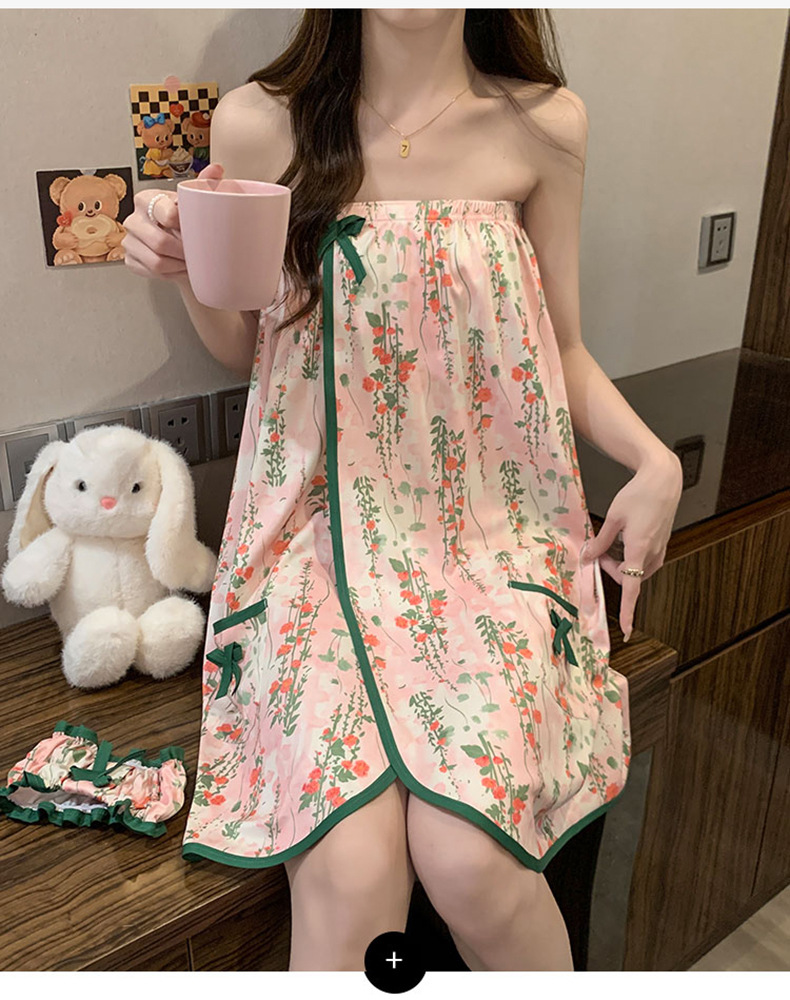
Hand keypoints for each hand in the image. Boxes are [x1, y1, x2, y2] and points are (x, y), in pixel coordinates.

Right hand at [120, 162, 223, 282]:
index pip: (166, 214)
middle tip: (197, 254)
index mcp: (148, 199)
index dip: (185, 228)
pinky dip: (169, 274)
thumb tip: (217, 169)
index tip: (197, 233)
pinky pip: (151, 272)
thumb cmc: (187, 224)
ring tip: (190, 263)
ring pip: (156, 261)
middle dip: (183, 252)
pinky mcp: (129, 260)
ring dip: (178, 265)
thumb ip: (206, 184)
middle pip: (159, 242)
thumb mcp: (197, 203)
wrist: (180, 249)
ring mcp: (129, 240)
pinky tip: (178, 268)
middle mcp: (133, 219)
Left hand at [582, 451, 682, 641]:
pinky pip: (644, 560)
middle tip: (597, 552)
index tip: (627, 630)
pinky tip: (623, 539)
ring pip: (636, 570)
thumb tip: (588, 557)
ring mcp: (660, 549)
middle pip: (628, 578)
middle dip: (611, 571)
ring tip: (609, 542)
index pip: (632, 589)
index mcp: (639, 550)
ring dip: (621, 564)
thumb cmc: (637, 495)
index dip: (628, 611)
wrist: (663, 479)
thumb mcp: (613, 518)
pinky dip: (631, 557)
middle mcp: (652, 554)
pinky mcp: (662, 543)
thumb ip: (600, 541)